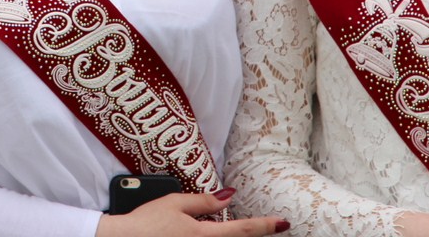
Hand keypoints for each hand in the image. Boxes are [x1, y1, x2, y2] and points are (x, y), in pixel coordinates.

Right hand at [96, 190, 290, 236]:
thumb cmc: (146, 222)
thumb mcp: (174, 203)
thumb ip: (204, 201)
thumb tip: (229, 195)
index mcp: (204, 235)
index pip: (242, 230)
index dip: (264, 226)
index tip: (283, 222)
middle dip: (251, 233)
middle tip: (268, 225)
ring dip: (232, 235)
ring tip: (231, 225)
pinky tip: (209, 229)